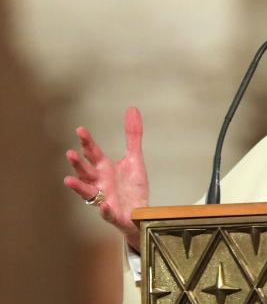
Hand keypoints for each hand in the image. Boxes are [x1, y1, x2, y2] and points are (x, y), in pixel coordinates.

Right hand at [64, 107, 149, 250]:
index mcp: (104, 168)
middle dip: (78, 163)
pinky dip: (105, 209)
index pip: (93, 153)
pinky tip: (104, 204)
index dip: (87, 142)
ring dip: (78, 186)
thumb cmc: (131, 185)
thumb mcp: (134, 158)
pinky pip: (107, 213)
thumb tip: (132, 109)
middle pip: (86, 172)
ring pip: (87, 193)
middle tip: (70, 153)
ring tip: (69, 180)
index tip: (81, 129)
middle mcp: (100, 182)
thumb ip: (133, 136)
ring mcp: (104, 198)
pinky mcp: (113, 214)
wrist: (140, 211)